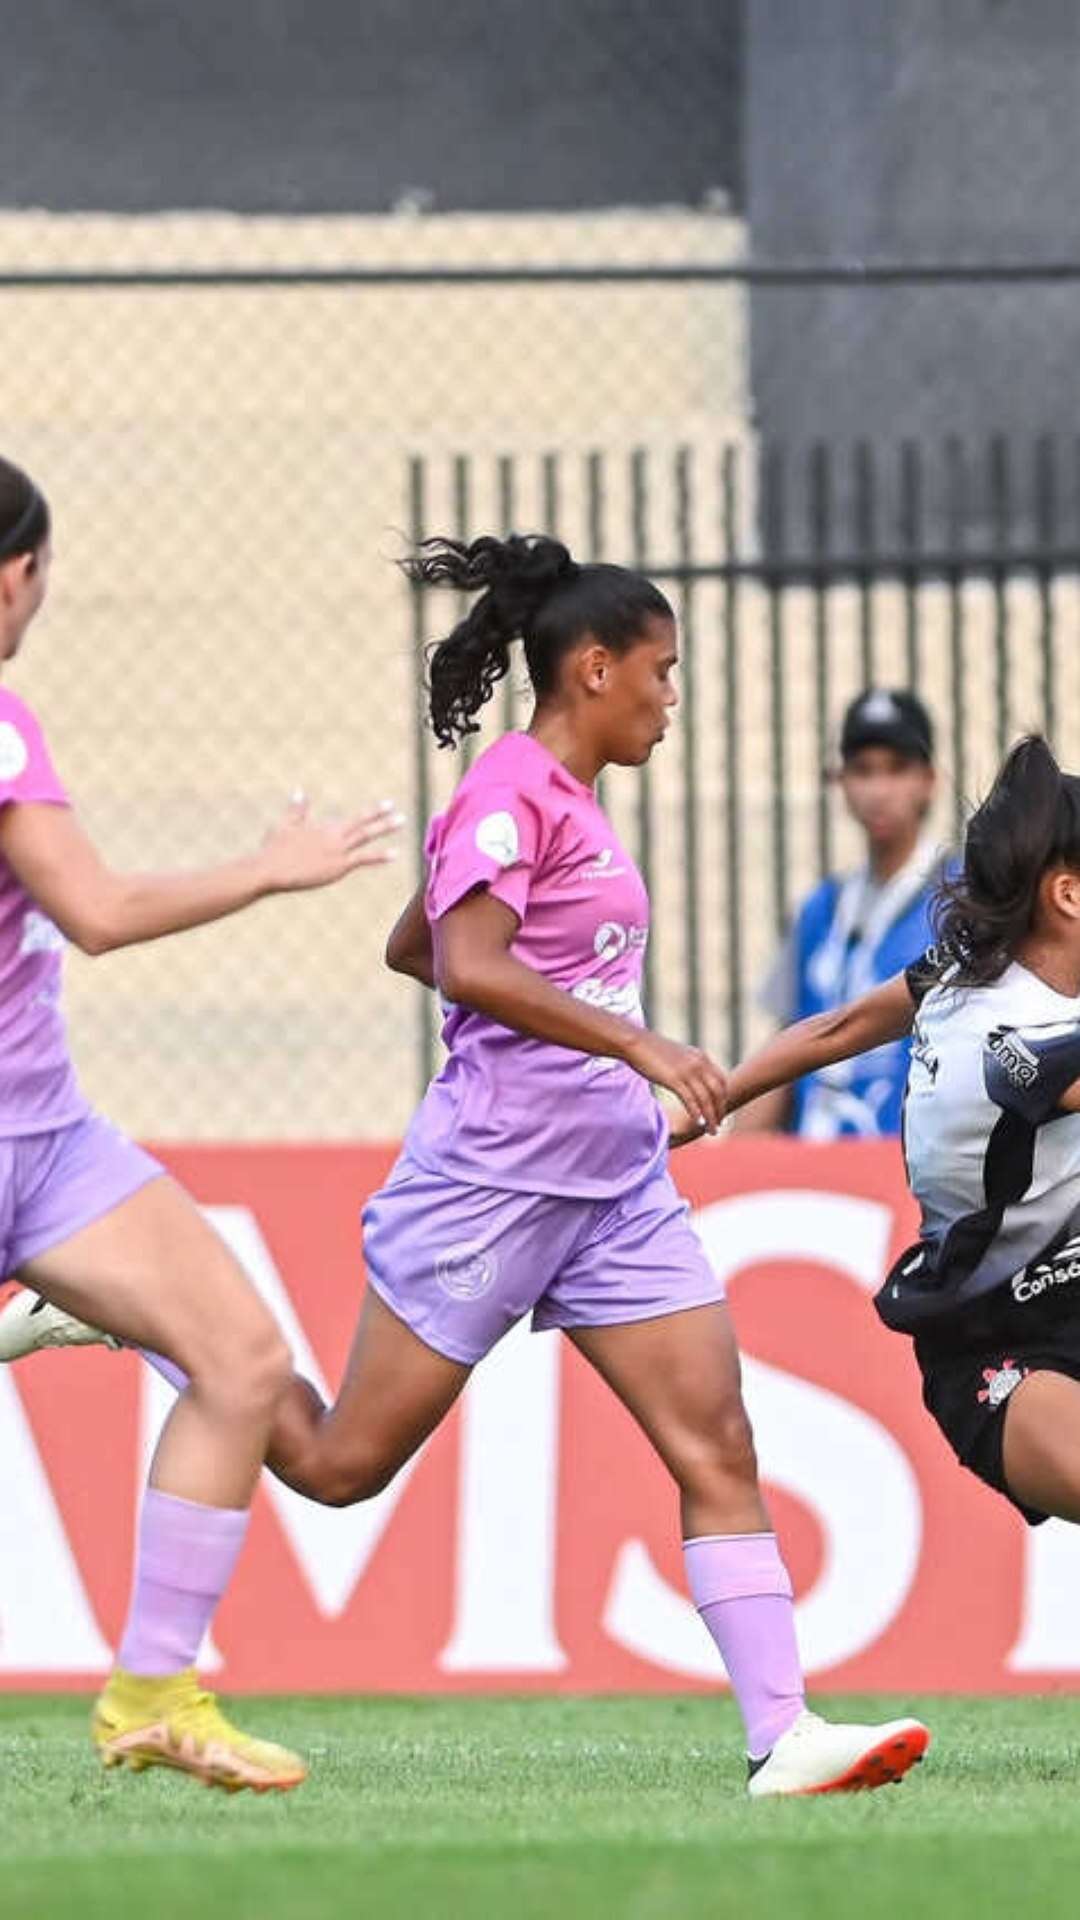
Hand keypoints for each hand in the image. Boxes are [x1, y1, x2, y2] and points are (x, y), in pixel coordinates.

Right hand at [257, 795, 403, 893]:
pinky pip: (364, 859)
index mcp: (326, 829)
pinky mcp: (338, 867)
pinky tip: (395, 854)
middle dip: (382, 817)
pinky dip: (380, 856)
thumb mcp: (285, 826)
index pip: (356, 819)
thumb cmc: (275, 850)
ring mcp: (338, 851)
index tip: (387, 805)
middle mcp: (335, 837)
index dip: (373, 812)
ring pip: (366, 836)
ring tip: (402, 822)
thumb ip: (297, 809)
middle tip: (398, 811)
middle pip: (363, 824)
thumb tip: (299, 791)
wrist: (271, 869)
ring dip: (385, 828)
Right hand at [624, 1030, 726, 1134]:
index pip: (721, 1081)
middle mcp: (699, 1064)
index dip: (723, 1099)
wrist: (637, 1043)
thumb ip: (689, 1065)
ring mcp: (688, 1072)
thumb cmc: (653, 1050)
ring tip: (711, 1130)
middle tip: (718, 1125)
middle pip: (718, 1092)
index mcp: (702, 1057)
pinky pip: (690, 1100)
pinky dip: (696, 1113)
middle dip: (720, 1111)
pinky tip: (697, 1123)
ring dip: (711, 1117)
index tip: (720, 1111)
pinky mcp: (674, 1079)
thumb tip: (691, 1078)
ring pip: (706, 1099)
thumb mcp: (679, 1056)